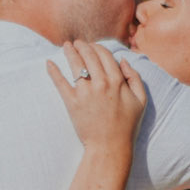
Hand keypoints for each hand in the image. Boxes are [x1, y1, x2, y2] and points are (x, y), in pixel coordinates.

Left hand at [46, 40, 146, 157]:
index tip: (92, 46)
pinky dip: (53, 71)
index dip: (97, 47)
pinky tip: (48, 63)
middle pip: (89, 56)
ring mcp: (86, 92)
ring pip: (76, 64)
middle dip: (82, 45)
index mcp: (118, 81)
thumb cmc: (127, 125)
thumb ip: (135, 78)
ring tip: (66, 46)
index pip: (105, 55)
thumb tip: (123, 60)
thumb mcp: (140, 100)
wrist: (109, 146)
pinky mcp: (72, 102)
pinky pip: (60, 83)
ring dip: (69, 52)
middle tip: (77, 42)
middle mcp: (101, 83)